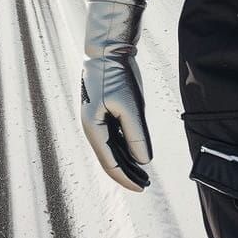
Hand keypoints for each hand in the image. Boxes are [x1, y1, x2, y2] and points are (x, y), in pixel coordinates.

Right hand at [80, 0, 152, 191]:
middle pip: (109, 158)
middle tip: (145, 185)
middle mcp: (92, 126)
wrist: (107, 49)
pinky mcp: (103, 111)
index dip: (126, 178)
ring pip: (111, 148)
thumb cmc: (116, 75)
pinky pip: (113, 136)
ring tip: (143, 174)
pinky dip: (124, 147)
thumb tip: (143, 160)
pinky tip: (136, 153)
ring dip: (126, 161)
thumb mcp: (129, 104)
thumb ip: (136, 134)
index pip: (110, 162)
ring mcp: (96, 119)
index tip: (142, 188)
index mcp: (93, 128)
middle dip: (126, 173)